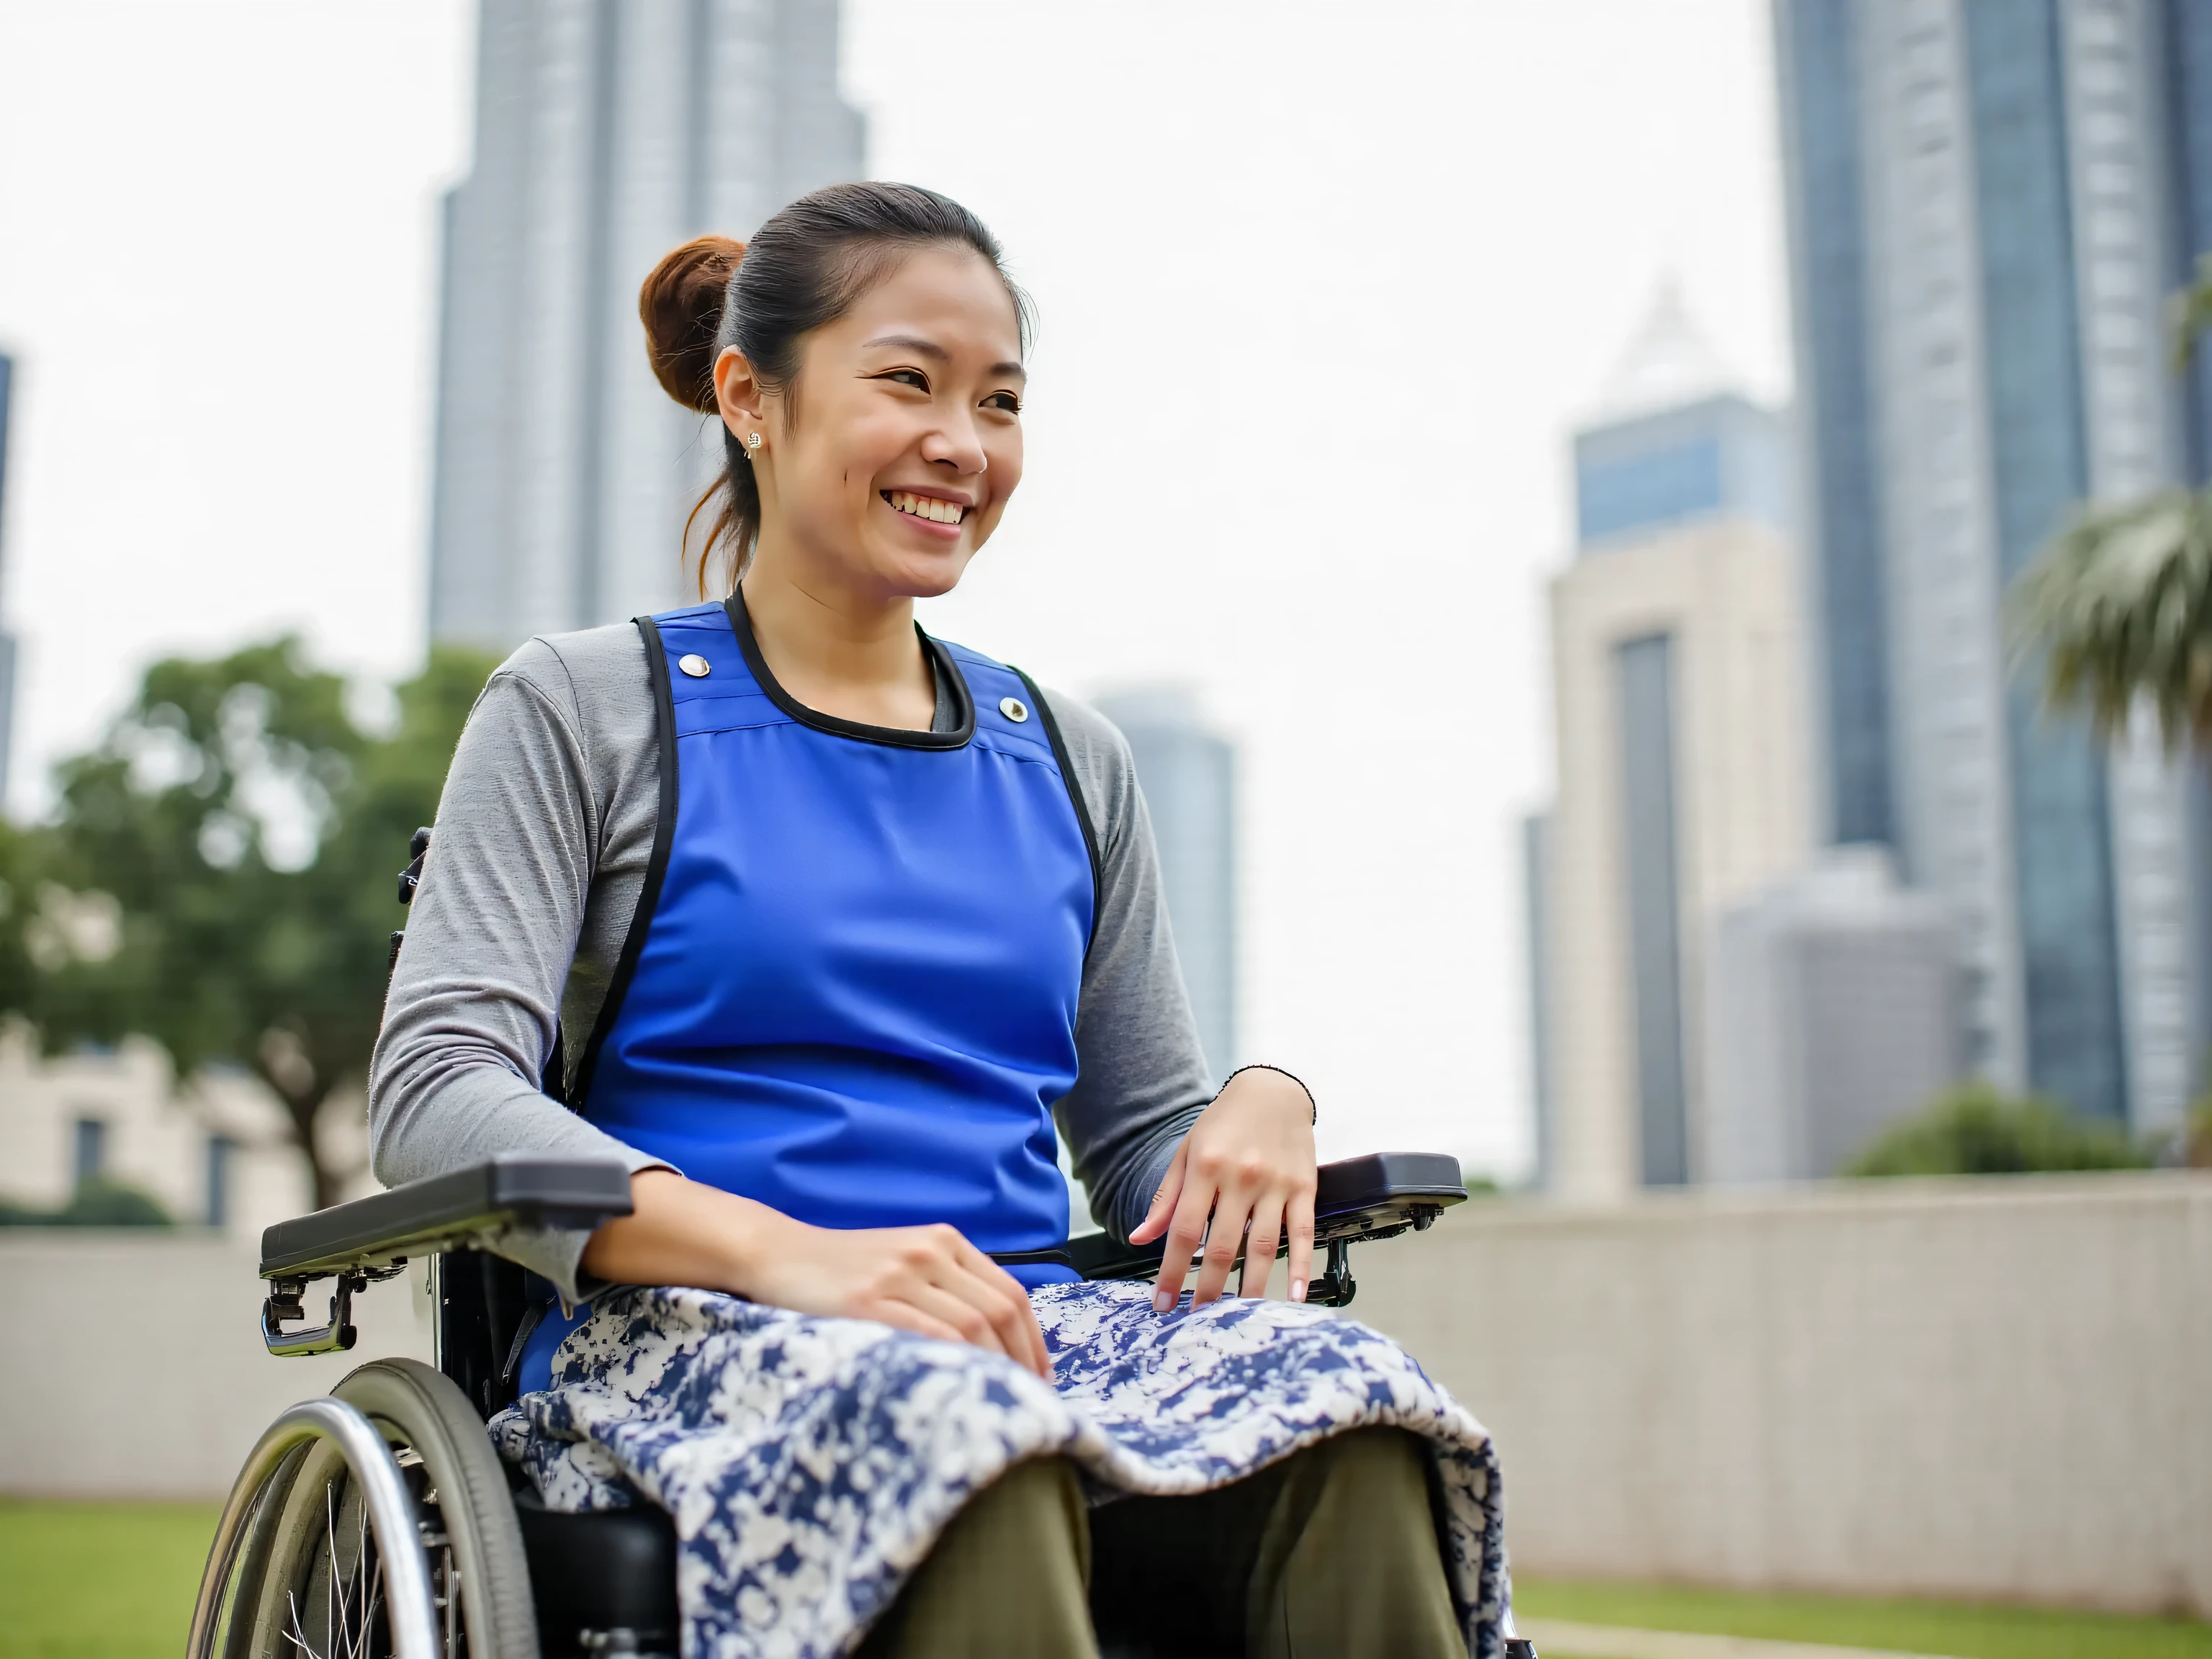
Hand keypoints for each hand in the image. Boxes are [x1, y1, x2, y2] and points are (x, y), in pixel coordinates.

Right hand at [582, 1170, 1051, 1377]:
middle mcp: (929, 1252)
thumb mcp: (906, 1260)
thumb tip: (999, 1344)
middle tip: (1028, 1401)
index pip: (1011, 1294)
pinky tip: (961, 1389)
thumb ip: (948, 1287)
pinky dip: (954, 1364)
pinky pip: (927, 1335)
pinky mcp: (867, 1300)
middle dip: (1022, 1361)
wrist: (779, 1254)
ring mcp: (898, 1275)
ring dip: (994, 1369)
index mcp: (945, 1241)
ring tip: (999, 1403)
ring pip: (970, 1325)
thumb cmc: (845, 1268)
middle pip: (998, 1311)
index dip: (1033, 1341)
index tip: (1042, 1378)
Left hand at [1128, 1068, 1316, 1307]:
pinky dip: (1300, 1266)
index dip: (1171, 1271)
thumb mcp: (1188, 1151)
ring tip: (1237, 1317)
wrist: (1274, 1090)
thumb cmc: (1224, 1124)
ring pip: (1263, 1246)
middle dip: (1206, 1289)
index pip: (1185, 1231)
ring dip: (1249, 1286)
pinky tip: (1295, 1296)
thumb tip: (1140, 1237)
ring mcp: (1276, 1184)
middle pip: (1221, 1246)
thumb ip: (1167, 1198)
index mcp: (1206, 1167)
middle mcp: (1241, 1177)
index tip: (1161, 1303)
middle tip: (1197, 1320)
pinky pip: (1303, 1233)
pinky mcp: (1305, 1188)